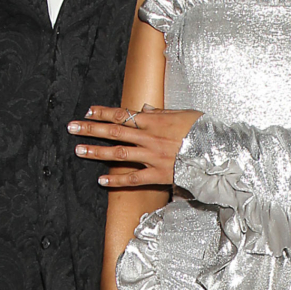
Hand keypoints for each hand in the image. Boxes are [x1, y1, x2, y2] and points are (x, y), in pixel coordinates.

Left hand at [68, 105, 201, 188]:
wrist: (218, 152)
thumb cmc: (203, 130)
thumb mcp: (183, 114)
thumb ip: (161, 113)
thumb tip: (144, 109)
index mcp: (155, 121)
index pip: (123, 114)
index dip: (104, 112)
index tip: (88, 112)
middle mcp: (149, 137)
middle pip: (114, 131)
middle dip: (91, 129)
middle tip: (72, 127)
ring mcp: (152, 157)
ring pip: (119, 154)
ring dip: (97, 151)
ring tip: (79, 150)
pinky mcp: (158, 174)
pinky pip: (133, 178)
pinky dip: (116, 179)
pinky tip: (101, 180)